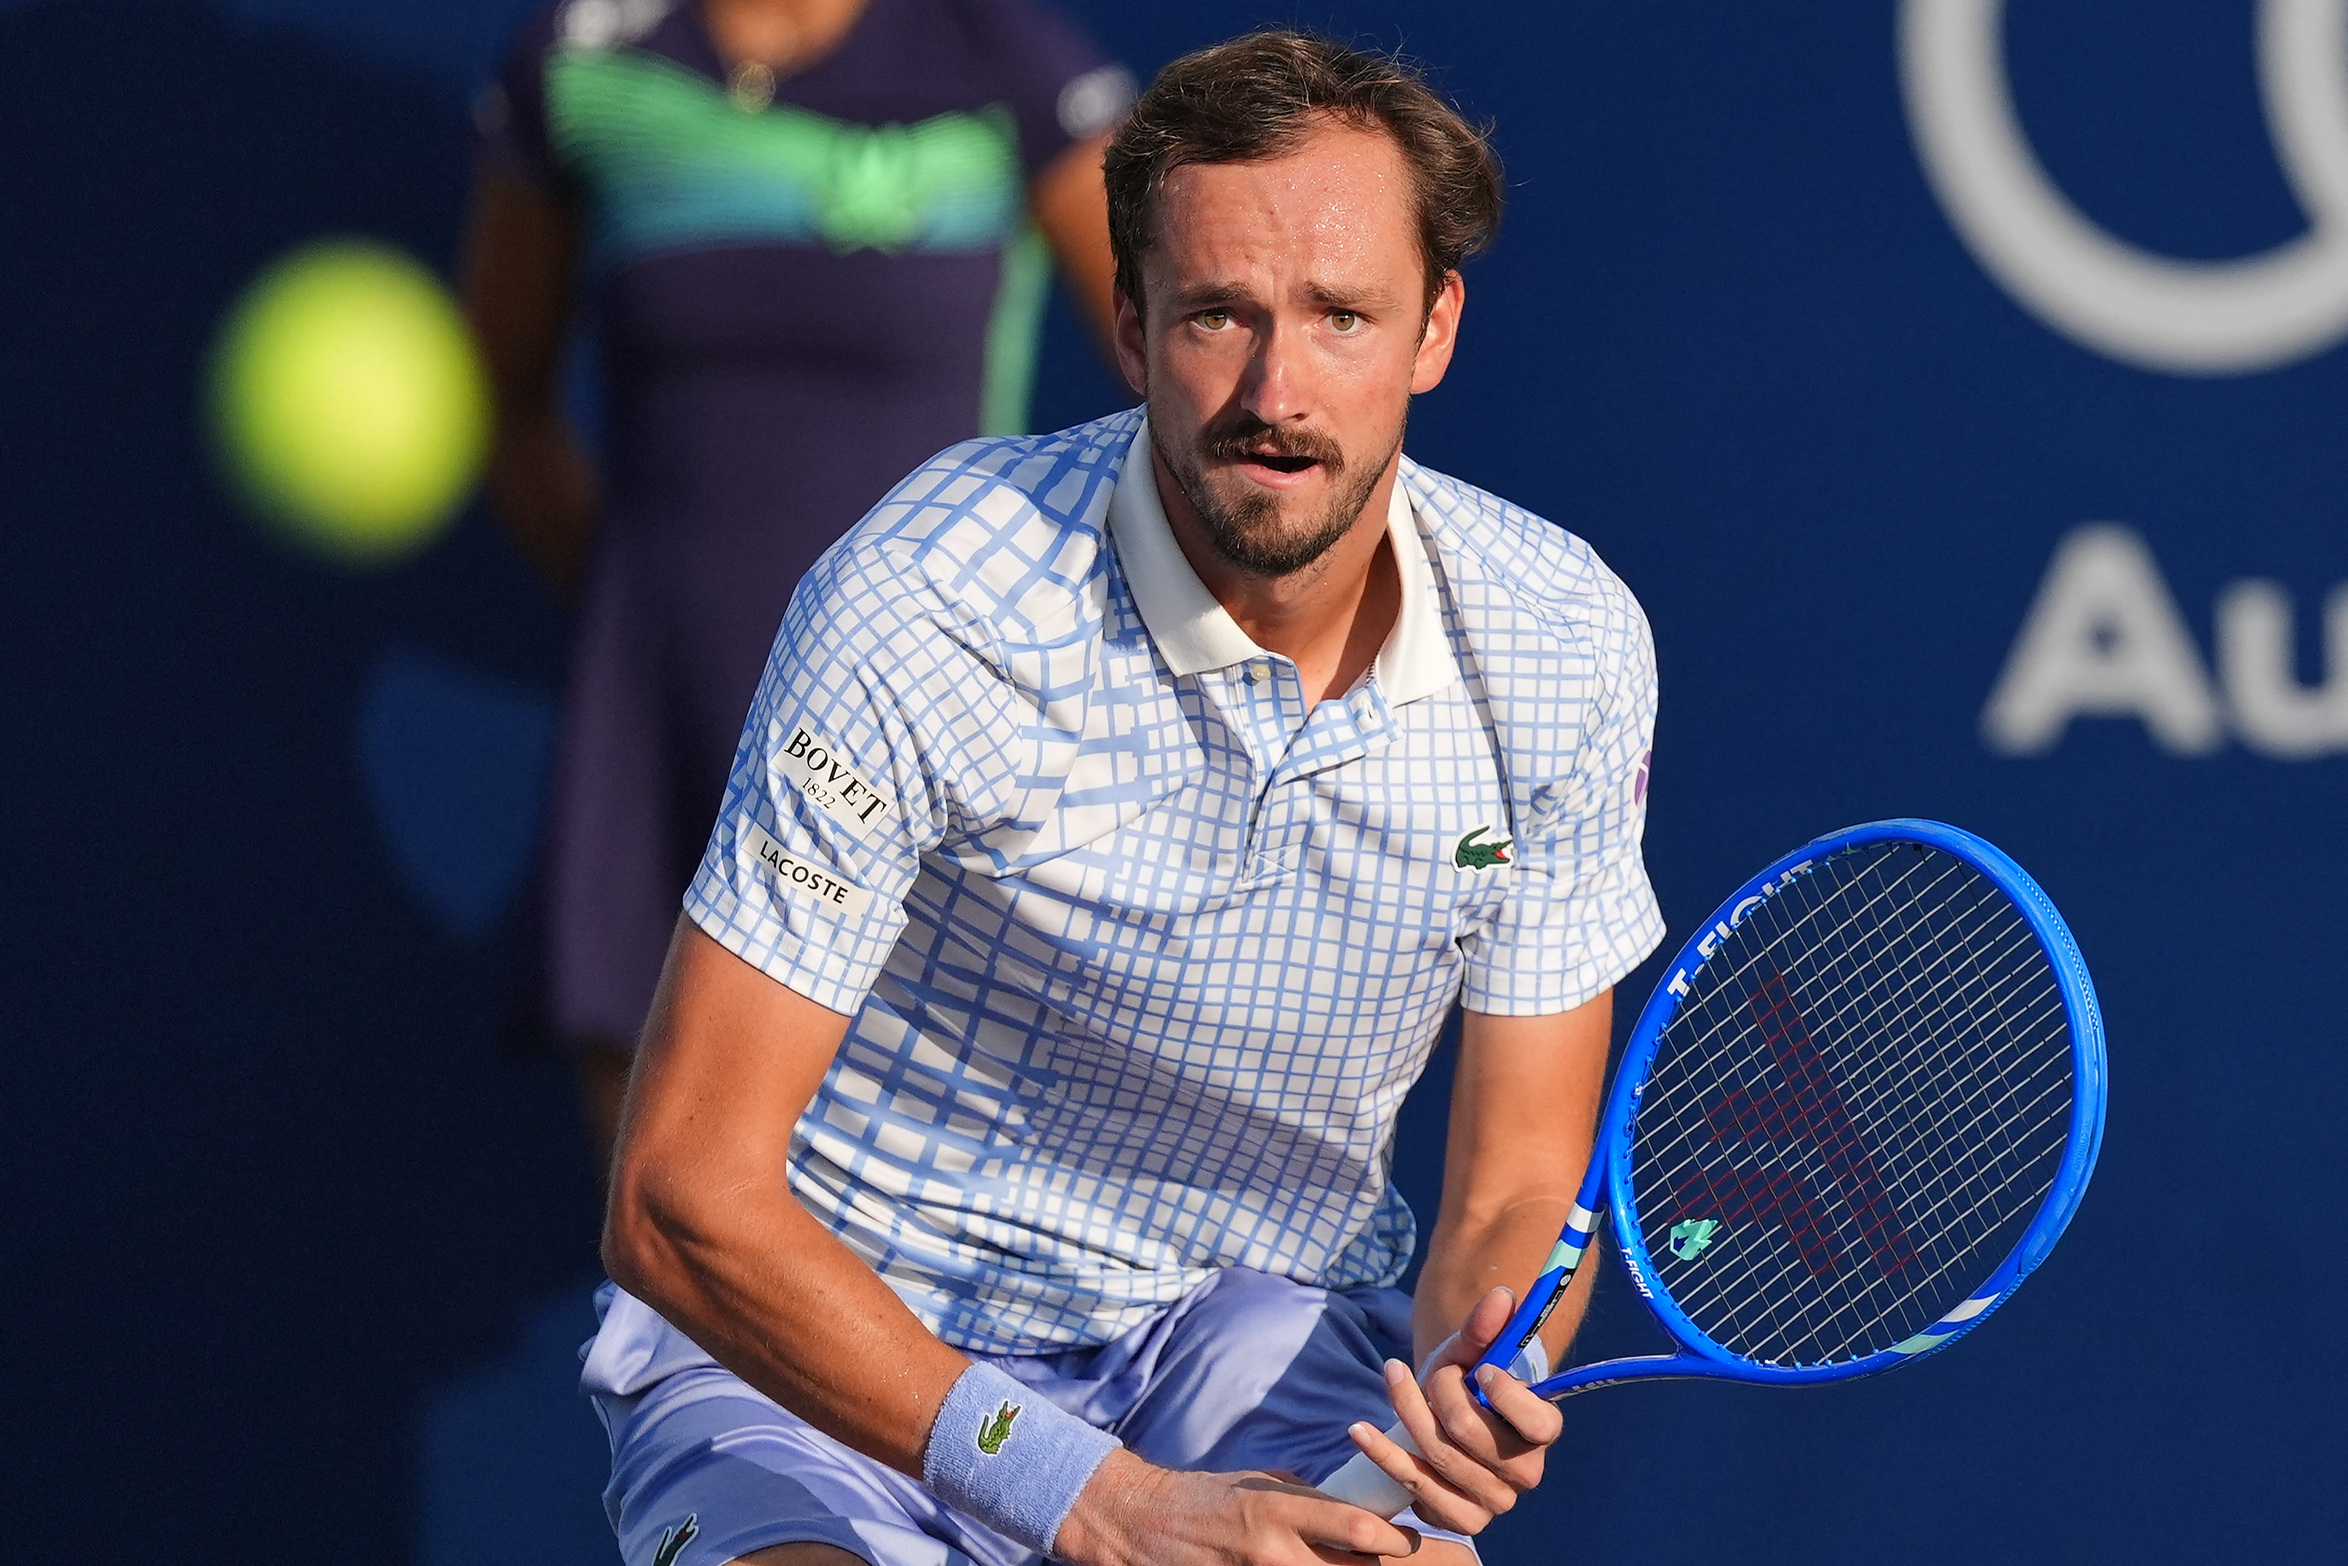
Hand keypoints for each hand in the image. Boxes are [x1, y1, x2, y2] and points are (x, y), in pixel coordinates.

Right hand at [1054, 1448, 1422, 1565]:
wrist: (1146, 1524)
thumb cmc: (1209, 1496)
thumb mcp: (1261, 1481)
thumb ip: (1309, 1499)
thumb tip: (1353, 1510)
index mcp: (1280, 1509)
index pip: (1359, 1529)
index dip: (1396, 1538)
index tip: (1407, 1537)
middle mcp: (1274, 1551)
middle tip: (1384, 1557)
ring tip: (1345, 1564)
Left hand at [1344, 1287, 1564, 1534]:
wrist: (1441, 1422)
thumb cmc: (1465, 1384)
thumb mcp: (1473, 1353)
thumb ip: (1487, 1328)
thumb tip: (1502, 1296)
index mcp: (1543, 1431)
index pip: (1538, 1422)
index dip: (1506, 1395)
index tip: (1479, 1369)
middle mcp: (1525, 1473)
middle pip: (1470, 1432)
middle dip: (1441, 1390)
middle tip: (1431, 1372)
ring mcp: (1493, 1502)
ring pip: (1437, 1454)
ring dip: (1408, 1407)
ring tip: (1392, 1374)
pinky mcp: (1457, 1519)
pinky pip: (1413, 1485)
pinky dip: (1382, 1453)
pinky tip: (1359, 1428)